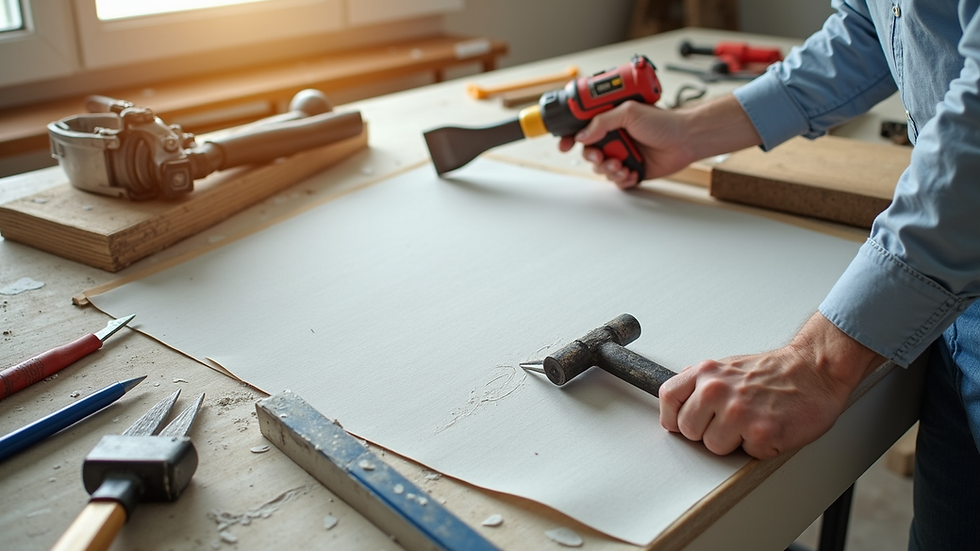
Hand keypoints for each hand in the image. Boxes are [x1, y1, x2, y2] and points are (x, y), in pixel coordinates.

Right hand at [558, 101, 691, 188]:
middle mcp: (614, 137)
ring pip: (601, 169)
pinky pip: (617, 181)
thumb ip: (602, 121)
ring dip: (609, 169)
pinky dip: (623, 179)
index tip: (565, 145)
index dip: (570, 138)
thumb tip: (582, 134)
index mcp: (610, 121)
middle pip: (588, 152)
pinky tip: (633, 171)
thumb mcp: (629, 112)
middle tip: (602, 156)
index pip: (582, 129)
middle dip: (594, 157)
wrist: (685, 139)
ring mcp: (623, 154)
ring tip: (622, 165)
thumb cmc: (664, 121)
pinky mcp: (632, 170)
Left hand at [658, 313, 884, 458]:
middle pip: (688, 429)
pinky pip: (744, 454)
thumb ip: (700, 382)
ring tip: (750, 423)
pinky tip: (768, 428)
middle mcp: (717, 391)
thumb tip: (678, 397)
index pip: (667, 398)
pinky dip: (757, 447)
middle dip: (706, 431)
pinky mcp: (761, 433)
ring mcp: (738, 413)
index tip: (682, 422)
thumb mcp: (727, 366)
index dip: (673, 416)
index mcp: (706, 373)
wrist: (814, 370)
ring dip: (732, 442)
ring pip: (713, 447)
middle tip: (730, 421)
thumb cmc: (773, 372)